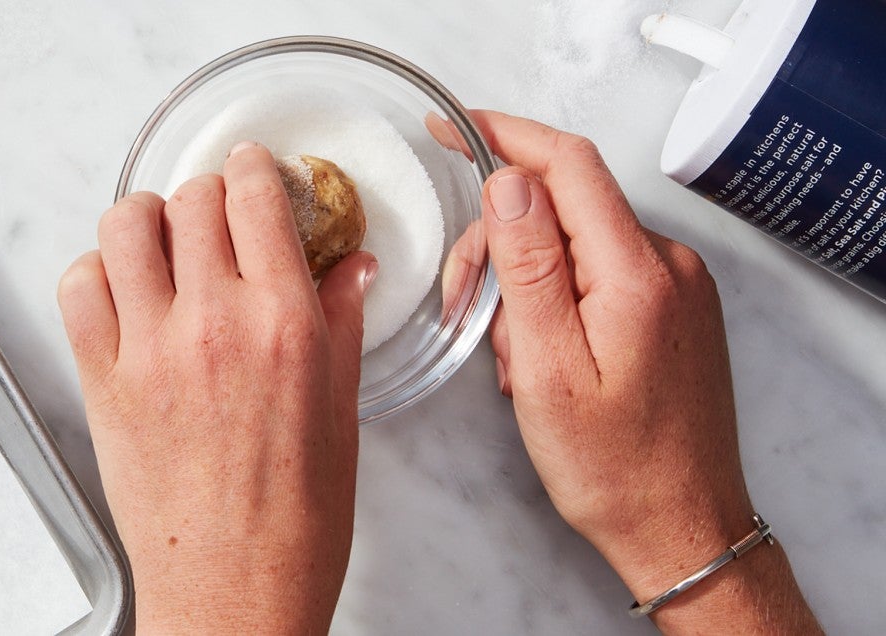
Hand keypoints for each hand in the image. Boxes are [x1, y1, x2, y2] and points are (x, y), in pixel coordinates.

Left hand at [58, 141, 375, 633]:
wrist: (235, 591)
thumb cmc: (297, 518)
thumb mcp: (342, 411)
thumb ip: (342, 323)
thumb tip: (352, 268)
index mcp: (284, 326)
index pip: (257, 201)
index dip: (254, 168)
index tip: (253, 165)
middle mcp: (214, 325)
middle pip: (193, 200)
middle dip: (211, 191)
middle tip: (222, 209)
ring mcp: (151, 352)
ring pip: (126, 226)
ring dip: (150, 217)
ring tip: (168, 238)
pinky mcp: (105, 383)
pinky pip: (80, 288)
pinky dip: (99, 269)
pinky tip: (127, 288)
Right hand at [431, 111, 819, 632]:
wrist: (681, 526)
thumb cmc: (613, 467)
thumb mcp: (549, 371)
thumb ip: (530, 268)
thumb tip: (510, 181)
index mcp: (636, 274)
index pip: (568, 165)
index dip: (504, 135)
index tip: (451, 126)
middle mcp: (667, 265)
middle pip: (564, 208)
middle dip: (503, 244)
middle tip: (466, 306)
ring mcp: (675, 286)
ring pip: (576, 246)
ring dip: (529, 287)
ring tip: (519, 362)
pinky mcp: (672, 307)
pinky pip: (599, 275)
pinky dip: (559, 302)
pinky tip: (549, 358)